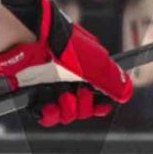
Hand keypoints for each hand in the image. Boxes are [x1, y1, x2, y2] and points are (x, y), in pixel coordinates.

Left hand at [0, 0, 132, 127]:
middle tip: (77, 93)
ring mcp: (50, 84)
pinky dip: (48, 115)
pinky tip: (48, 108)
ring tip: (60, 98)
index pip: (98, 95)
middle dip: (83, 106)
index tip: (100, 106)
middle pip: (83, 108)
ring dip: (66, 110)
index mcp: (85, 68)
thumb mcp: (93, 62)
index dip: (100, 104)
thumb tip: (126, 93)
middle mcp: (68, 77)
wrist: (26, 38)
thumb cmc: (62, 45)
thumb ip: (111, 79)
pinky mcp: (32, 91)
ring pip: (65, 113)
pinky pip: (44, 113)